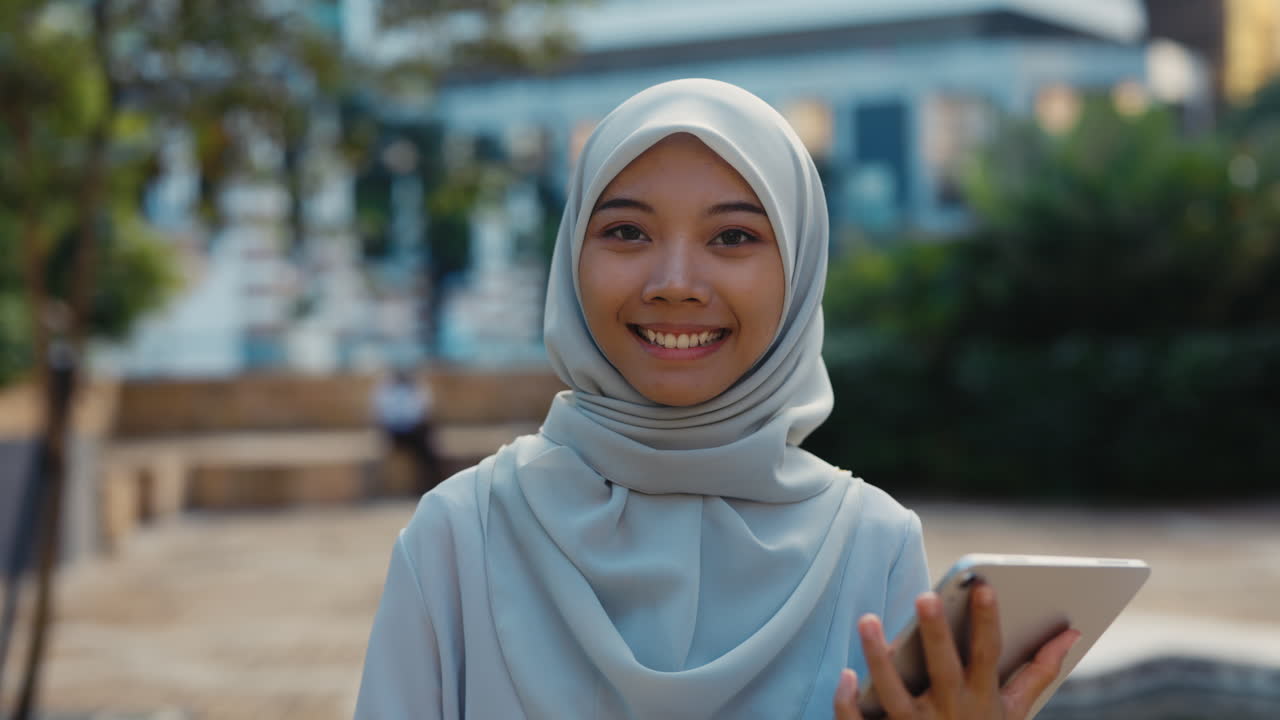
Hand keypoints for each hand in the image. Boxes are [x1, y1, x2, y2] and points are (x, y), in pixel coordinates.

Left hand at [832, 584, 1080, 719]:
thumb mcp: (1014, 712)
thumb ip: (1039, 672)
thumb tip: (1070, 632)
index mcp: (983, 700)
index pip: (989, 655)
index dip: (987, 621)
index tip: (983, 586)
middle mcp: (950, 713)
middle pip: (942, 669)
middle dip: (935, 634)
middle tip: (925, 596)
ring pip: (893, 693)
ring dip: (879, 658)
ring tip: (867, 620)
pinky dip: (848, 701)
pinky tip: (844, 674)